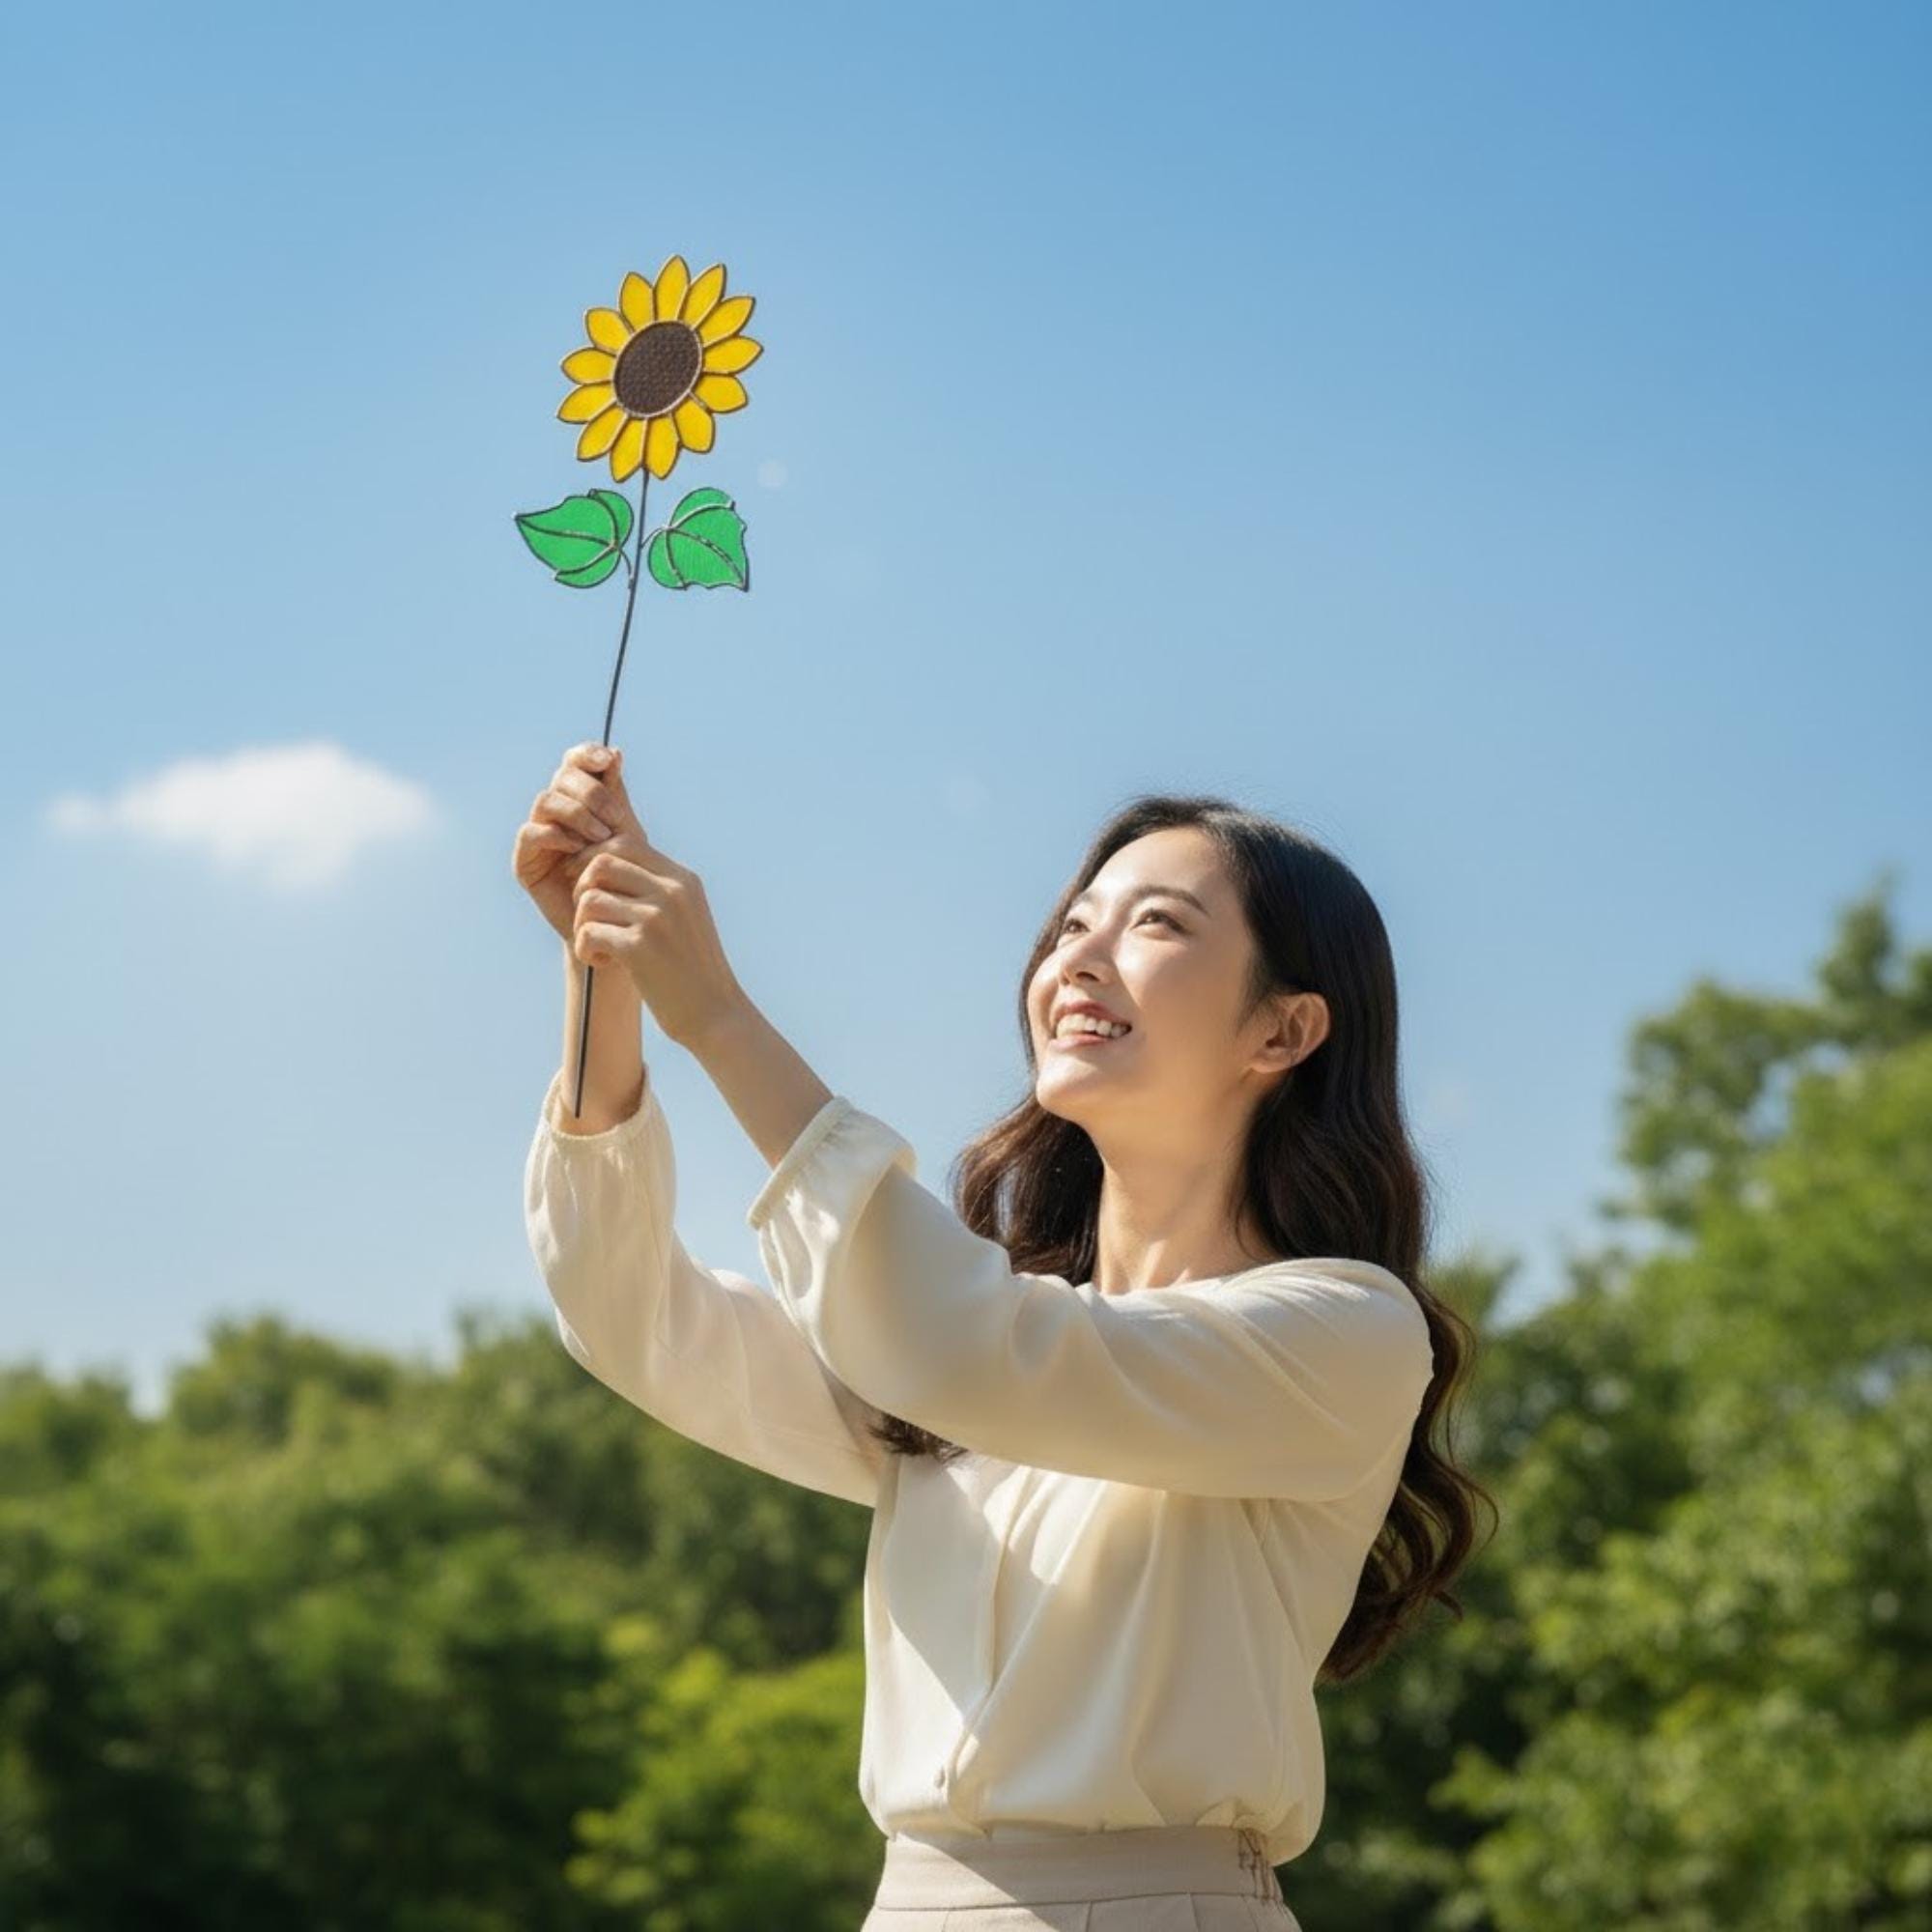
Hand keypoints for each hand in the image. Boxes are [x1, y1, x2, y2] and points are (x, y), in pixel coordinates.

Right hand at [513, 741, 635, 943]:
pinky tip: (578, 847)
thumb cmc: (623, 874)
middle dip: (591, 792)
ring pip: (546, 801)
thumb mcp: (625, 830)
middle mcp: (556, 810)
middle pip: (562, 778)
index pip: (575, 762)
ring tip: (602, 835)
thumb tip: (614, 752)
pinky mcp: (525, 859)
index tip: (608, 761)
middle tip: (615, 819)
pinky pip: (531, 833)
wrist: (614, 919)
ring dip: (576, 813)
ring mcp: (538, 833)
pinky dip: (556, 834)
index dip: (587, 754)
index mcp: (580, 797)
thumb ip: (616, 794)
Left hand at [570, 760, 750, 1051]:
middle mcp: (671, 892)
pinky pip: (589, 932)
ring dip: (582, 924)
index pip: (624, 843)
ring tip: (598, 945)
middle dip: (583, 888)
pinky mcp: (640, 948)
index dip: (595, 861)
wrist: (715, 1014)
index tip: (592, 889)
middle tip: (591, 918)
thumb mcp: (685, 916)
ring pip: (590, 900)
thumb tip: (611, 864)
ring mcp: (657, 918)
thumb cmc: (692, 969)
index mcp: (682, 880)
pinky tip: (603, 962)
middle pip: (601, 864)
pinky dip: (585, 949)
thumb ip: (658, 889)